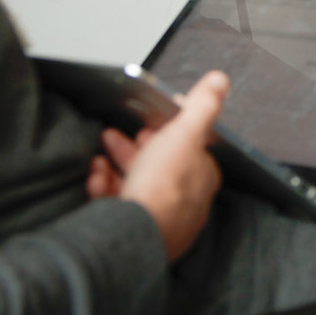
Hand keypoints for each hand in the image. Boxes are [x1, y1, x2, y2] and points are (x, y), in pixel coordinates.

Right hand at [85, 70, 227, 262]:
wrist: (132, 232)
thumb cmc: (162, 186)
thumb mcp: (184, 133)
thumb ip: (201, 107)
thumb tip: (218, 82)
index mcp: (202, 179)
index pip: (189, 149)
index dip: (169, 132)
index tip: (150, 123)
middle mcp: (184, 203)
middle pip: (159, 168)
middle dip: (135, 148)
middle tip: (115, 136)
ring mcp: (160, 221)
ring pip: (137, 187)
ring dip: (116, 167)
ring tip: (100, 157)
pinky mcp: (134, 233)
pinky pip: (119, 207)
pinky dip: (105, 189)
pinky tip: (96, 178)